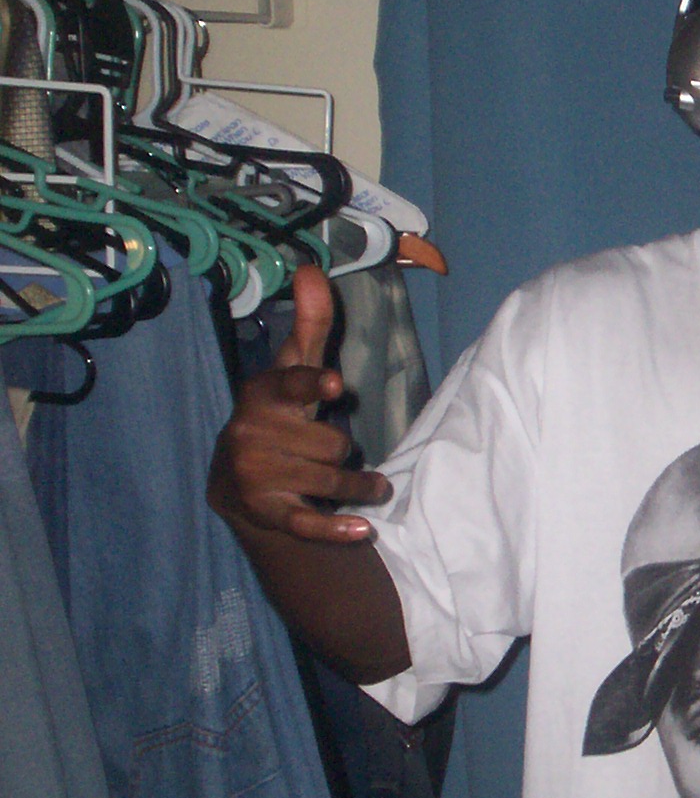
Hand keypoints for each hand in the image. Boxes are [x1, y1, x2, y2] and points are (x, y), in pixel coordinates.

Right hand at [208, 264, 389, 543]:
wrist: (237, 480)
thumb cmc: (279, 413)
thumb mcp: (294, 369)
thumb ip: (310, 323)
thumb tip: (311, 268)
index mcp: (261, 393)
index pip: (291, 385)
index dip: (314, 384)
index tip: (337, 384)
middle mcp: (250, 433)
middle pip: (333, 442)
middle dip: (343, 449)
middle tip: (330, 451)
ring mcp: (255, 474)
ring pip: (332, 478)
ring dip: (355, 485)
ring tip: (362, 486)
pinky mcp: (264, 512)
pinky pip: (307, 522)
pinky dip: (334, 528)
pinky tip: (361, 529)